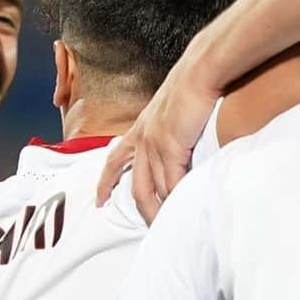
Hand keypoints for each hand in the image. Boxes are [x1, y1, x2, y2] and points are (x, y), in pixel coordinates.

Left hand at [96, 63, 219, 222]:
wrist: (199, 71)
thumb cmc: (191, 84)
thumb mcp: (170, 107)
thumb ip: (170, 127)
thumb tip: (179, 141)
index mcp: (140, 129)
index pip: (115, 160)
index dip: (106, 182)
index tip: (99, 199)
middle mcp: (143, 139)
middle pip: (137, 187)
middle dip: (143, 210)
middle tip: (151, 228)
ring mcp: (155, 145)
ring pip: (156, 190)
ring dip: (163, 210)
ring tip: (172, 226)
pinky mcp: (171, 147)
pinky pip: (173, 183)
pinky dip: (178, 199)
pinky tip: (184, 209)